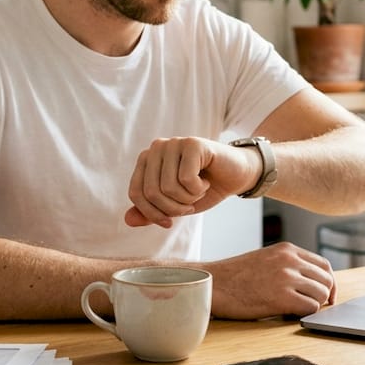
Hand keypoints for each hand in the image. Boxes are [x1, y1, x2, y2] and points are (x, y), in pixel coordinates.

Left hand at [123, 137, 258, 227]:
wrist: (236, 176)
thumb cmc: (203, 190)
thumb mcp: (174, 206)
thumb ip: (151, 212)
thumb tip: (128, 220)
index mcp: (146, 160)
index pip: (136, 193)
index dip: (152, 214)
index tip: (169, 222)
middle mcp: (156, 147)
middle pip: (151, 192)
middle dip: (173, 209)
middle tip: (190, 204)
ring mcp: (174, 142)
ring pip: (168, 188)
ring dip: (188, 199)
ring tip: (198, 191)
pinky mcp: (192, 143)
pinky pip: (186, 179)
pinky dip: (198, 190)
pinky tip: (206, 182)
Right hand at [201, 242, 336, 318]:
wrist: (213, 284)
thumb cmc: (235, 276)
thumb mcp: (266, 259)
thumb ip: (288, 265)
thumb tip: (311, 282)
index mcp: (287, 250)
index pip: (323, 265)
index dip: (328, 282)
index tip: (326, 294)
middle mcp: (290, 261)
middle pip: (326, 280)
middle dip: (325, 295)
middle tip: (316, 306)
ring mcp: (286, 278)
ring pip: (321, 294)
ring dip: (314, 305)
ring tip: (298, 309)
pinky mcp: (282, 297)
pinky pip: (310, 308)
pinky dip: (305, 313)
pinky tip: (291, 313)